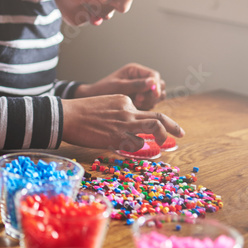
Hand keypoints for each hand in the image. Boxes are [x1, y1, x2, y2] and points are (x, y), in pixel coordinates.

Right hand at [60, 94, 184, 151]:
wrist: (66, 115)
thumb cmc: (80, 112)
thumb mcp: (103, 105)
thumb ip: (118, 113)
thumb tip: (127, 126)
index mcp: (123, 100)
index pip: (143, 111)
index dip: (150, 121)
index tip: (155, 128)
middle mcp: (127, 110)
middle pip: (157, 117)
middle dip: (172, 126)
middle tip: (181, 133)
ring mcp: (124, 124)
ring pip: (154, 127)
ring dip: (162, 136)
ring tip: (165, 143)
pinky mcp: (118, 137)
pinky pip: (136, 143)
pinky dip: (137, 146)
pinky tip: (130, 147)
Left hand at [77, 63, 165, 109]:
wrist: (94, 98)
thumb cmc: (103, 89)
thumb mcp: (118, 86)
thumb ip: (136, 84)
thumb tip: (153, 82)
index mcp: (135, 71)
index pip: (154, 76)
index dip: (157, 85)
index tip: (154, 94)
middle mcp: (140, 79)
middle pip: (159, 86)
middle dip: (152, 94)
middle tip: (138, 100)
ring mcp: (142, 89)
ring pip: (157, 96)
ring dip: (149, 101)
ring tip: (135, 103)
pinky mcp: (141, 99)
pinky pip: (151, 103)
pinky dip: (146, 106)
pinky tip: (134, 107)